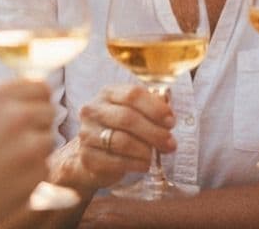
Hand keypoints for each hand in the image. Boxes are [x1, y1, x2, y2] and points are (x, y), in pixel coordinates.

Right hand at [0, 80, 54, 228]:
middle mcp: (17, 116)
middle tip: (19, 141)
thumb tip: (19, 100)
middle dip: (37, 125)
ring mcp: (30, 144)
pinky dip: (31, 173)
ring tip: (8, 163)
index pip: (39, 87)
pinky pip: (44, 166)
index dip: (36, 101)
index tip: (31, 110)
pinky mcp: (37, 171)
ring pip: (49, 139)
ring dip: (36, 150)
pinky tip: (7, 179)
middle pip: (49, 112)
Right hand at [53, 84, 176, 193]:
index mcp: (108, 93)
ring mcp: (87, 133)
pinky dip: (135, 164)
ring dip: (146, 150)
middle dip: (154, 132)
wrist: (95, 154)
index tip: (171, 121)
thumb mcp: (135, 113)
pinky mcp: (88, 157)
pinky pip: (116, 161)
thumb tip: (168, 117)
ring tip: (156, 155)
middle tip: (170, 143)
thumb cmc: (122, 129)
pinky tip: (144, 164)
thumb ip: (152, 110)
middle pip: (127, 118)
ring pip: (122, 141)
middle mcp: (93, 110)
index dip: (155, 108)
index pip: (132, 94)